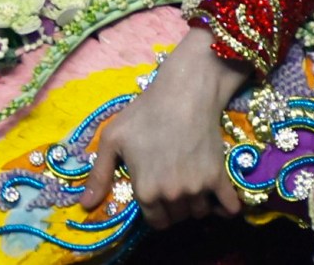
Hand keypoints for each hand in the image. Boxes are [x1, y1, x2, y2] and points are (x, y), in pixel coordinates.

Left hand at [81, 29, 242, 228]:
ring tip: (190, 181)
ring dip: (196, 203)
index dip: (155, 210)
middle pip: (177, 217)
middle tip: (172, 182)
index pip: (155, 221)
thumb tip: (85, 206)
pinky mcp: (218, 177)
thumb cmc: (144, 113)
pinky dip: (226, 209)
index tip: (157, 194)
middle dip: (174, 206)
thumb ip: (99, 175)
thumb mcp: (113, 139)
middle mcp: (172, 195)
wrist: (184, 92)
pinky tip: (220, 202)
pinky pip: (228, 207)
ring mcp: (197, 188)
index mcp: (146, 190)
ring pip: (199, 212)